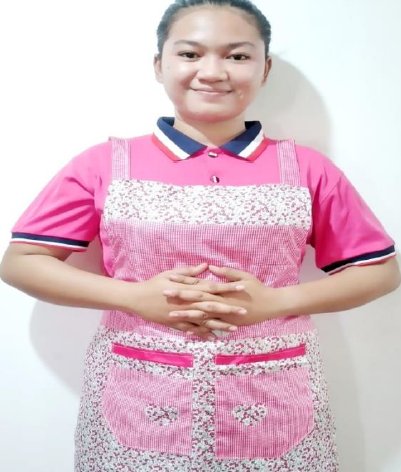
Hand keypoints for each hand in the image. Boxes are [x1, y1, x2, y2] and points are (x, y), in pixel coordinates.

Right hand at [129, 263, 247, 339]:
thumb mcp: (171, 273)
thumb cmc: (155, 283)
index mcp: (189, 289)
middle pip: (213, 306)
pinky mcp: (176, 324)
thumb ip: (190, 272)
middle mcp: (188, 303)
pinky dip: (203, 334)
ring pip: (205, 321)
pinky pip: (192, 330)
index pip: (213, 287)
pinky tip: (214, 338)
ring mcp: (183, 315)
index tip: (241, 287)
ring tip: (234, 328)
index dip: (228, 287)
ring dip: (220, 324)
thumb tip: (206, 266)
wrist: (138, 299)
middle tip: (244, 311)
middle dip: (229, 309)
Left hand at [164, 265, 281, 325]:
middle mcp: (221, 303)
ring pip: (201, 316)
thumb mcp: (243, 276)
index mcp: (222, 290)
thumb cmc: (257, 288)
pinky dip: (199, 329)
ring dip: (186, 315)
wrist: (271, 306)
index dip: (184, 282)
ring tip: (171, 315)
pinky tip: (186, 331)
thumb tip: (210, 266)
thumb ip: (226, 272)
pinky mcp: (228, 323)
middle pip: (196, 300)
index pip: (199, 284)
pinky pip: (211, 327)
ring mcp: (224, 315)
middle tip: (164, 294)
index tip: (170, 280)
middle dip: (180, 298)